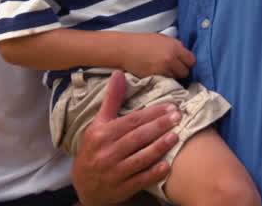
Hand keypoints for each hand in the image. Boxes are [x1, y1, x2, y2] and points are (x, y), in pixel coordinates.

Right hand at [72, 71, 179, 205]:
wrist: (83, 184)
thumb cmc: (94, 148)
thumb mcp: (98, 123)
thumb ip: (111, 100)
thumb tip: (119, 73)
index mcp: (102, 134)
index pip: (131, 121)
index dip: (152, 113)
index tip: (170, 106)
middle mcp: (107, 152)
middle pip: (138, 137)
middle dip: (160, 126)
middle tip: (178, 117)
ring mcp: (114, 172)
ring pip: (141, 158)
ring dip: (160, 147)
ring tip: (176, 136)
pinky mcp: (121, 188)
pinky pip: (140, 180)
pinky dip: (153, 173)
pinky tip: (167, 165)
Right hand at [119, 33, 194, 78]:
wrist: (125, 49)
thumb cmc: (142, 41)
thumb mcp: (162, 38)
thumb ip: (175, 46)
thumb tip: (184, 54)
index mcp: (174, 48)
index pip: (191, 61)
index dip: (187, 62)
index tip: (182, 62)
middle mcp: (170, 59)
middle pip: (185, 72)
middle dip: (180, 70)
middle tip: (173, 67)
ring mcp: (163, 70)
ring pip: (175, 78)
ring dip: (172, 75)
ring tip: (164, 70)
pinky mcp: (155, 78)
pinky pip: (166, 81)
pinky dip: (164, 78)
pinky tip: (158, 73)